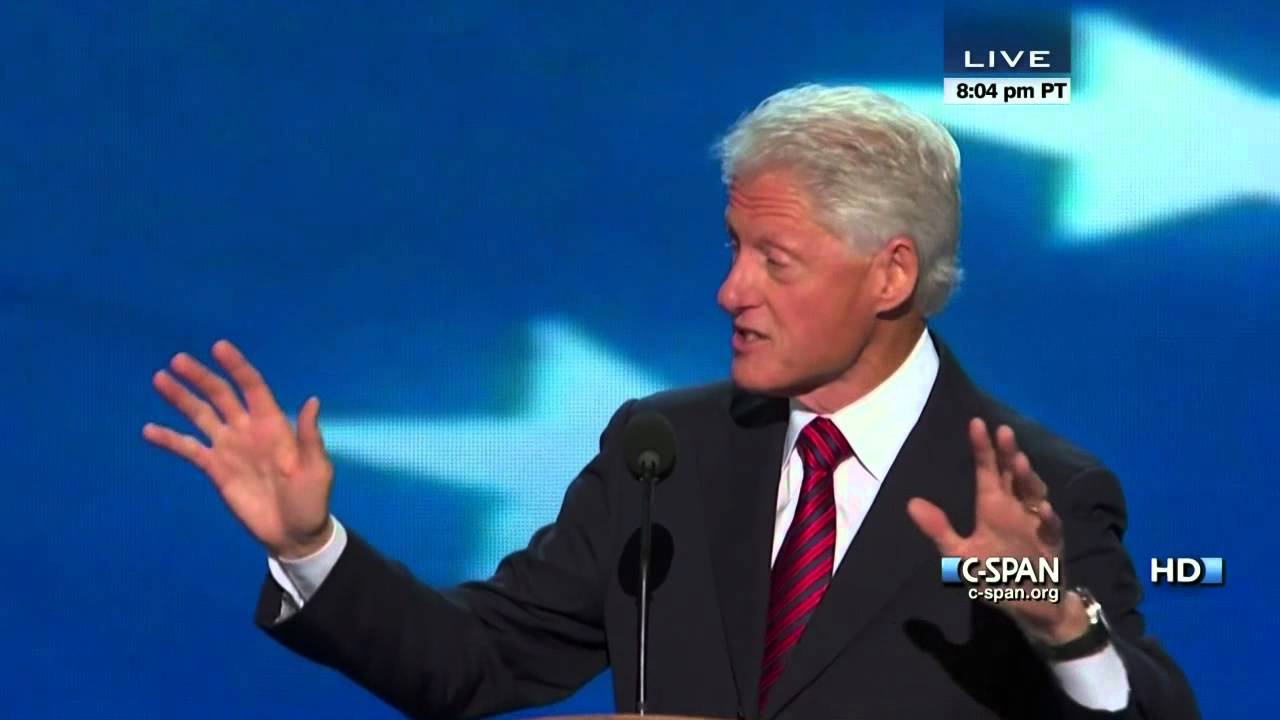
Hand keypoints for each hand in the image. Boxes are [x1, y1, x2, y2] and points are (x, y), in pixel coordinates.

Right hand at [142, 339, 334, 558]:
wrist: (293, 533)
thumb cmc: (310, 499)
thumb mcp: (317, 468)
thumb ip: (310, 436)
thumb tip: (312, 400)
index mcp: (273, 425)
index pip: (252, 387)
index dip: (237, 367)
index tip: (219, 347)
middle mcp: (247, 430)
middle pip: (221, 395)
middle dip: (201, 377)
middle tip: (178, 360)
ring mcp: (229, 448)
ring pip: (201, 416)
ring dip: (181, 398)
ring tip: (159, 379)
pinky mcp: (215, 469)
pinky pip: (188, 449)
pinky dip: (169, 439)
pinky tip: (149, 430)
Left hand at [907, 418, 1087, 643]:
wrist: (1028, 604)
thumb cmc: (995, 574)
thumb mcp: (960, 556)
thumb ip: (939, 530)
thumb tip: (911, 504)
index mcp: (992, 507)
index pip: (987, 471)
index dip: (982, 448)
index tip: (976, 423)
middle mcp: (1015, 508)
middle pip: (1012, 474)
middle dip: (1008, 453)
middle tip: (1003, 431)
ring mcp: (1036, 523)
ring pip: (1034, 493)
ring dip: (1028, 478)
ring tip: (1018, 462)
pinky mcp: (1052, 544)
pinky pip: (1051, 528)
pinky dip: (1047, 519)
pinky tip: (1041, 509)